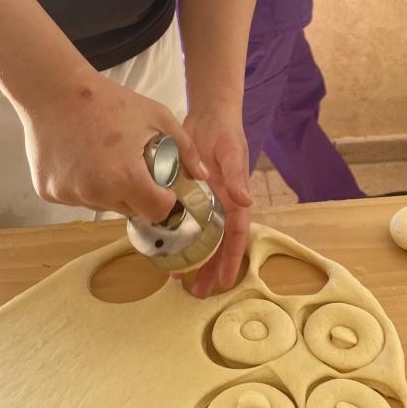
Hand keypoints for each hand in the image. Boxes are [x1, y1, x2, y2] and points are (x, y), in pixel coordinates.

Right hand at [18, 70, 207, 221]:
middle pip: (130, 210)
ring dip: (111, 191)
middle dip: (138, 195)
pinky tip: (84, 159)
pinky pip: (78, 197)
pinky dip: (85, 186)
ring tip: (107, 158)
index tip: (163, 186)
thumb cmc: (109, 101)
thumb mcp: (157, 117)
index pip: (157, 212)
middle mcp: (95, 193)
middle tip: (134, 166)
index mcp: (125, 177)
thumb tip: (204, 175)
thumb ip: (185, 149)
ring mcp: (69, 195)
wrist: (54, 91)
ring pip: (103, 205)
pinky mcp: (49, 193)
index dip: (166, 200)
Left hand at [181, 106, 252, 297]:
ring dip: (191, 257)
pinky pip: (180, 219)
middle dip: (209, 268)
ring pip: (198, 236)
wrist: (208, 115)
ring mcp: (202, 201)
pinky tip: (160, 247)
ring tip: (178, 279)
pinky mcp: (185, 194)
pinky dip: (173, 235)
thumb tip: (246, 200)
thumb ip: (236, 176)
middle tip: (198, 292)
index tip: (225, 282)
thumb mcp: (231, 153)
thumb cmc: (226, 133)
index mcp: (235, 199)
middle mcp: (220, 205)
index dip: (231, 259)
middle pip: (216, 243)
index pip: (236, 236)